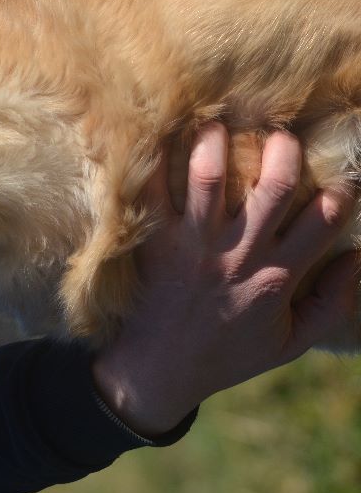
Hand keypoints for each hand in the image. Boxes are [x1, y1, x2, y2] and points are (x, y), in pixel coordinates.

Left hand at [93, 123, 356, 435]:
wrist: (158, 371)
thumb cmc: (227, 354)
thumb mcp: (291, 342)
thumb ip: (331, 303)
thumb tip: (360, 256)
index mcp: (277, 277)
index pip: (325, 221)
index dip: (342, 190)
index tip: (342, 173)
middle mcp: (239, 256)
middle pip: (273, 187)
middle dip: (284, 149)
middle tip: (281, 132)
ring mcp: (194, 246)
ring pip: (210, 179)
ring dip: (217, 142)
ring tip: (220, 121)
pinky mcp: (155, 243)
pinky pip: (153, 193)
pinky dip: (156, 160)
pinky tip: (163, 133)